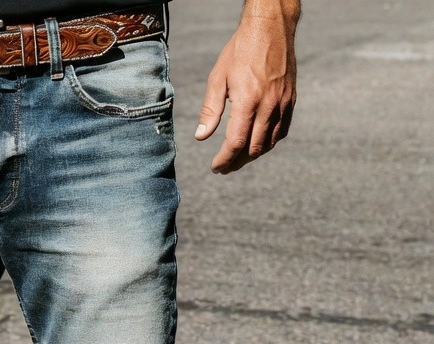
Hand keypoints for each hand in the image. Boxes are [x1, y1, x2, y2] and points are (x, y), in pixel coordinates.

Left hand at [196, 0, 298, 174]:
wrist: (271, 27)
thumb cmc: (240, 50)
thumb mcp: (218, 76)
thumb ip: (210, 109)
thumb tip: (201, 136)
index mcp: (248, 100)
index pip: (235, 143)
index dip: (224, 160)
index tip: (215, 167)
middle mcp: (268, 105)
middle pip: (253, 149)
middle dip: (236, 163)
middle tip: (224, 167)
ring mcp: (282, 104)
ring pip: (268, 144)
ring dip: (252, 156)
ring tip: (237, 159)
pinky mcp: (291, 101)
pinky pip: (281, 132)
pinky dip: (268, 143)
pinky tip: (257, 144)